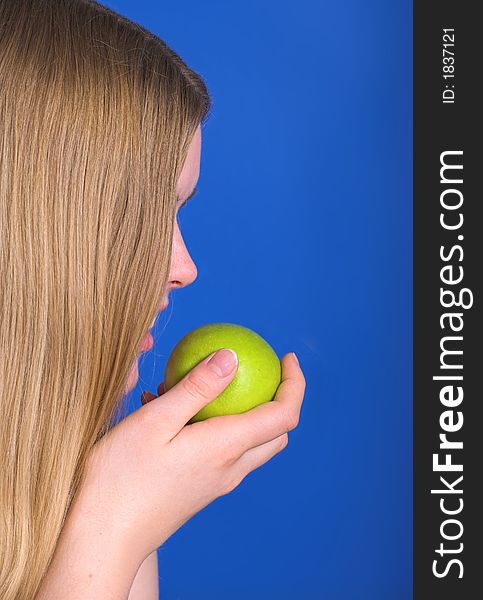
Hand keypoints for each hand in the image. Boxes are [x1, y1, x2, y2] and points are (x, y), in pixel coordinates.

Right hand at [81, 349, 304, 560]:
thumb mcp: (156, 420)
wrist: (103, 538)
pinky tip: (174, 410)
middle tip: (257, 369)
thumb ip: (197, 387)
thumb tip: (232, 356)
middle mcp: (230, 468)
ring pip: (251, 442)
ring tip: (200, 384)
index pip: (284, 414)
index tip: (287, 356)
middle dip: (279, 398)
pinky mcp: (201, 489)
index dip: (295, 383)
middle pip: (275, 432)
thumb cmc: (121, 478)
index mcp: (226, 448)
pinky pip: (223, 451)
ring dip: (244, 410)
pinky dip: (216, 425)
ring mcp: (217, 483)